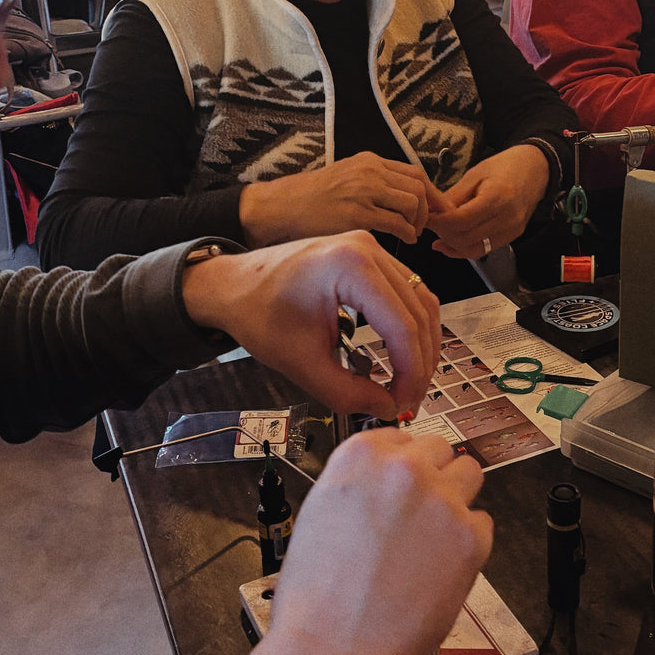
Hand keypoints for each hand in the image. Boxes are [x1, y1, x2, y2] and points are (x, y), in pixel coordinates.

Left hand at [181, 231, 439, 416]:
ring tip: (409, 380)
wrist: (233, 285)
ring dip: (422, 343)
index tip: (403, 402)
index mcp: (350, 266)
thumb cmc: (257, 313)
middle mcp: (368, 248)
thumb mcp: (301, 363)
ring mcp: (371, 247)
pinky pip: (409, 291)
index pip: (403, 326)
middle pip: (420, 312)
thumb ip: (347, 392)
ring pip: (422, 300)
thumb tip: (387, 407)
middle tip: (409, 398)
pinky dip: (412, 325)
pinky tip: (404, 353)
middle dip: (421, 362)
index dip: (411, 372)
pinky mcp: (370, 255)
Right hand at [215, 430, 491, 654]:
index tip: (399, 488)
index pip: (401, 438)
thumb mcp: (322, 512)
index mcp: (360, 455)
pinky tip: (438, 569)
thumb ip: (360, 483)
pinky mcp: (471, 538)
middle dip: (432, 477)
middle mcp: (406, 468)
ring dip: (456, 499)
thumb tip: (387, 477)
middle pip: (440, 450)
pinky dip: (467, 543)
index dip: (401, 465)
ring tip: (433, 538)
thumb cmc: (316, 595)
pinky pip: (483, 523)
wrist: (330, 652)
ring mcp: (442, 500)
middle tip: (418, 516)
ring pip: (470, 475)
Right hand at [238, 153, 443, 247]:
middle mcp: (370, 172)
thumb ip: (376, 183)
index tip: (438, 210)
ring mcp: (364, 192)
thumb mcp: (348, 177)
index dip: (432, 194)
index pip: (415, 173)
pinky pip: (398, 223)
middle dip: (429, 209)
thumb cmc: (314, 198)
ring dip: (418, 223)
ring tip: (411, 234)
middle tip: (424, 226)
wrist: (283, 206)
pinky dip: (407, 234)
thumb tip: (406, 199)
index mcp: (370, 161)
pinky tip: (403, 240)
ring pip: (413, 204)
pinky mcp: (358, 215)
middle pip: (420, 187)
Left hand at [427, 144, 549, 258]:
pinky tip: (450, 243)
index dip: (439, 222)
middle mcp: (507, 218)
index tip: (426, 218)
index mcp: (496, 198)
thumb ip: (454, 196)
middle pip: (465, 238)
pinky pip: (484, 249)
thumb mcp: (475, 174)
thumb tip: (433, 213)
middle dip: (443, 234)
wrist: (535, 169)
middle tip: (430, 224)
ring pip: (474, 250)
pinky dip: (464, 249)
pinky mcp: (512, 237)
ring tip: (438, 235)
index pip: (460, 220)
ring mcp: (512, 230)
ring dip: (452, 245)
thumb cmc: (504, 167)